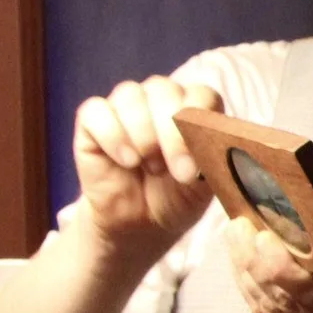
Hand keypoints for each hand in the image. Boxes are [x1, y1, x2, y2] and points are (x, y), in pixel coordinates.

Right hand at [71, 76, 221, 262]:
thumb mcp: (205, 184)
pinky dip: (112, 135)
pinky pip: (96, 110)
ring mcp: (124, 107)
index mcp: (193, 109)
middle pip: (164, 90)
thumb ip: (213, 159)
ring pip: (130, 94)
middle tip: (178, 172)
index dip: (200, 120)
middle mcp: (159, 100)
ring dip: (143, 134)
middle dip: (172, 133)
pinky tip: (126, 161)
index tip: (199, 160)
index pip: (201, 94)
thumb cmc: (178, 197)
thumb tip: (220, 144)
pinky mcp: (93, 121)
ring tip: (150, 167)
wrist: (140, 223)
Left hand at [223, 216, 312, 312]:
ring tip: (237, 242)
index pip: (312, 291)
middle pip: (284, 298)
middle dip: (253, 260)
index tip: (262, 234)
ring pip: (270, 310)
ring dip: (245, 274)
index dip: (277, 264)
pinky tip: (244, 270)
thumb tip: (296, 211)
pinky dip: (251, 293)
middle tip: (238, 228)